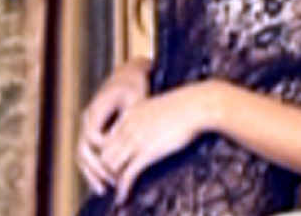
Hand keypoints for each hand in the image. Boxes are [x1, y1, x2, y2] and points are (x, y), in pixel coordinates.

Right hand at [77, 58, 150, 194]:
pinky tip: (104, 178)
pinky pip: (88, 151)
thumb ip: (129, 118)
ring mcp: (87, 122)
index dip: (103, 154)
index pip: (93, 138)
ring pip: (82, 153)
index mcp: (96, 108)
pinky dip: (94, 165)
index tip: (117, 166)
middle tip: (106, 185)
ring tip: (102, 187)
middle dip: (94, 170)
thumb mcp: (136, 98)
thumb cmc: (134, 84)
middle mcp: (87, 116)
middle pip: (82, 149)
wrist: (128, 73)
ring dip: (91, 172)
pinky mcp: (92, 128)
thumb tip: (124, 138)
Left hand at [99, 82, 219, 204]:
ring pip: (111, 165)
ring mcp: (136, 140)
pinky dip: (123, 188)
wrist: (196, 105)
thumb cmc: (184, 105)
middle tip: (116, 178)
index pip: (106, 138)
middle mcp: (128, 127)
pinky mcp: (147, 152)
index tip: (116, 162)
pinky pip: (127, 174)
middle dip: (107, 169)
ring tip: (120, 187)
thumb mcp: (157, 106)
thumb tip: (149, 126)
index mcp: (129, 114)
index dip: (108, 154)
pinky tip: (124, 195)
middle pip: (104, 153)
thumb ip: (146, 116)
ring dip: (113, 179)